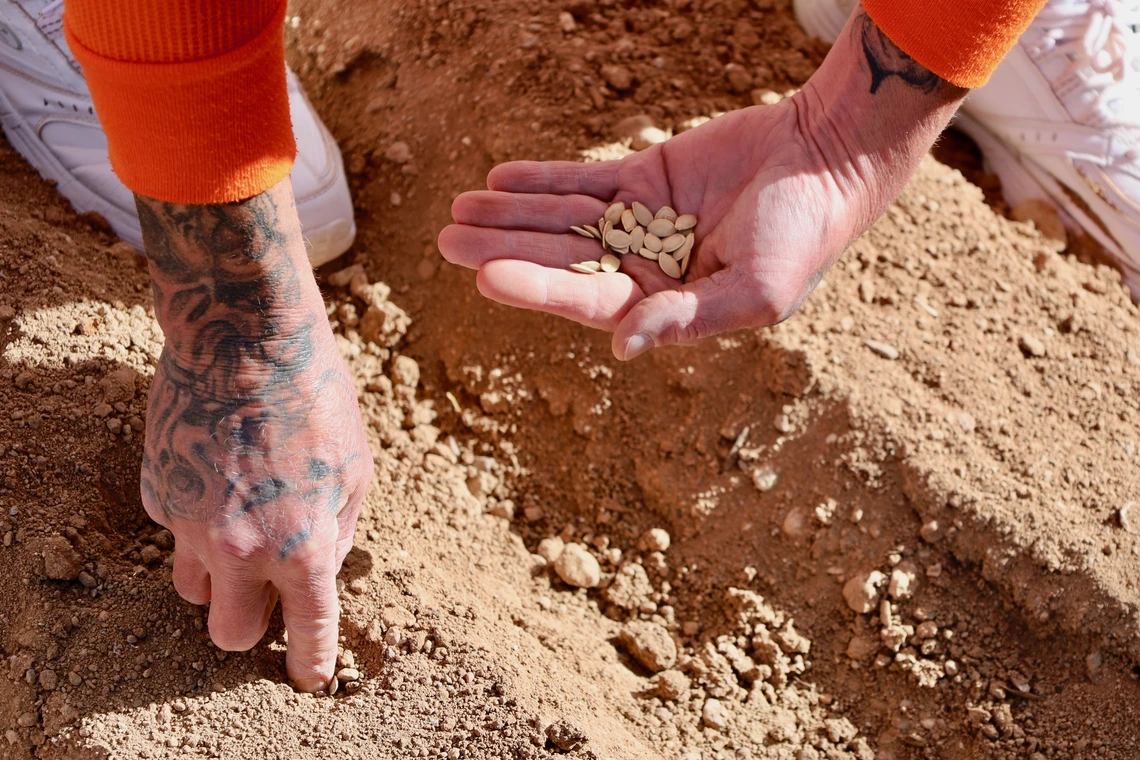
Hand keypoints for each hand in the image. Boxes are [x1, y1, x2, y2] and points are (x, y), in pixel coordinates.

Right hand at [136, 180, 372, 691]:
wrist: (243, 336)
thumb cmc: (316, 397)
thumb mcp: (356, 466)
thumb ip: (336, 531)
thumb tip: (319, 570)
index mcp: (301, 544)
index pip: (307, 629)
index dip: (309, 661)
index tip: (308, 677)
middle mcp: (240, 548)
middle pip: (228, 634)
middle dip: (248, 626)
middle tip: (267, 595)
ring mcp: (190, 525)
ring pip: (193, 589)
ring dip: (220, 576)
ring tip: (243, 521)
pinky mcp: (157, 494)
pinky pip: (175, 533)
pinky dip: (197, 521)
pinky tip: (218, 473)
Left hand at [439, 6, 966, 359]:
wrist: (827, 157)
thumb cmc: (803, 232)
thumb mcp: (756, 289)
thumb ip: (690, 321)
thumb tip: (623, 348)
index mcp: (668, 307)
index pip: (588, 301)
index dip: (537, 288)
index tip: (485, 275)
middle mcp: (646, 270)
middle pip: (563, 260)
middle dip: (506, 248)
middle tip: (447, 236)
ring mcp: (640, 223)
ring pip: (564, 220)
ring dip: (513, 213)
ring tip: (459, 207)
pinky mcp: (643, 178)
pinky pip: (583, 180)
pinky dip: (544, 179)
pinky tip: (500, 177)